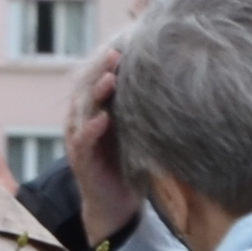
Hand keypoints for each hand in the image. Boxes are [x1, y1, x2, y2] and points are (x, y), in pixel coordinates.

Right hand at [67, 46, 136, 243]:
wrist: (115, 203)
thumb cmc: (127, 163)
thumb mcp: (135, 132)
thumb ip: (142, 111)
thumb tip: (172, 86)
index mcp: (97, 112)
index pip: (100, 83)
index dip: (109, 65)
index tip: (126, 46)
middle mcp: (83, 121)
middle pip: (90, 90)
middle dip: (101, 71)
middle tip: (115, 53)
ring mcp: (79, 140)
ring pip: (84, 111)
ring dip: (96, 94)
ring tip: (109, 79)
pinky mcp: (80, 160)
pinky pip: (83, 141)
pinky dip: (92, 128)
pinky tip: (103, 118)